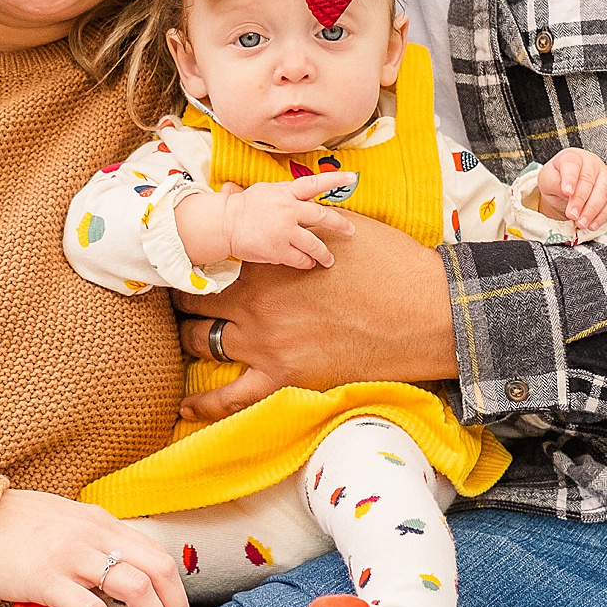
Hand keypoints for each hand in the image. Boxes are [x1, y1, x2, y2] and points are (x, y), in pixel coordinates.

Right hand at [0, 489, 188, 606]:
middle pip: (159, 572)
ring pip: (137, 590)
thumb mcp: (61, 521)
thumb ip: (86, 541)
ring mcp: (71, 556)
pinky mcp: (45, 580)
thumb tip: (106, 576)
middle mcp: (94, 535)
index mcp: (100, 522)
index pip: (158, 555)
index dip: (176, 594)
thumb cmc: (7, 526)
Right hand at [175, 176, 357, 270]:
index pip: (314, 183)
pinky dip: (306, 262)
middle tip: (350, 231)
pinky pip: (300, 258)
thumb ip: (288, 191)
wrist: (224, 223)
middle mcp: (288, 210)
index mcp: (286, 193)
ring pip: (314, 244)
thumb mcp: (267, 190)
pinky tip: (308, 263)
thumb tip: (305, 191)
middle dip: (340, 225)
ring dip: (324, 253)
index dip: (335, 179)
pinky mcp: (278, 250)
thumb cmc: (245, 206)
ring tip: (329, 260)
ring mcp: (284, 231)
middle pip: (321, 217)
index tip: (352, 178)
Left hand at [175, 212, 456, 422]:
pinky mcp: (285, 378)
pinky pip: (230, 398)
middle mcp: (256, 301)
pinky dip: (203, 404)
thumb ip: (294, 219)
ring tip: (184, 335)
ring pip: (201, 341)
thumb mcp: (339, 226)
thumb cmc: (389, 264)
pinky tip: (184, 407)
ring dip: (189, 337)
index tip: (189, 258)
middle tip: (180, 296)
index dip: (196, 257)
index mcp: (268, 259)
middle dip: (185, 296)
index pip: (209, 256)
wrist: (427, 313)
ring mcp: (267, 343)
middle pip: (195, 299)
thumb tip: (261, 199)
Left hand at [536, 148, 606, 237]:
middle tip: (572, 215)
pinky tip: (592, 224)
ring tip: (581, 223)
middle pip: (589, 180)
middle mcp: (591, 163)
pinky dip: (603, 216)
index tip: (566, 193)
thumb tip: (566, 191)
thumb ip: (554, 183)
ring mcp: (605, 176)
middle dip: (580, 200)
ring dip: (592, 211)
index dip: (570, 179)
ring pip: (603, 192)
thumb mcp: (547, 180)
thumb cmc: (557, 181)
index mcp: (573, 157)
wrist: (567, 189)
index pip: (572, 165)